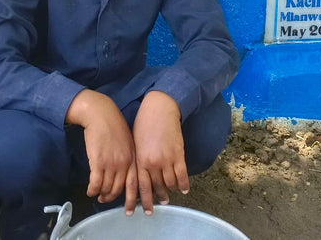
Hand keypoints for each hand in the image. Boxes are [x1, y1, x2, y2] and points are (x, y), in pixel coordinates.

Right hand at [67, 90, 137, 207]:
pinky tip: (89, 191)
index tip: (130, 211)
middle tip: (105, 200)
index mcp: (133, 157)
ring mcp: (111, 163)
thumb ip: (129, 157)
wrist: (100, 113)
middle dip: (112, 198)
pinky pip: (95, 183)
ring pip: (107, 188)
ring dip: (101, 194)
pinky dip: (92, 190)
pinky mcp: (98, 162)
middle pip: (119, 189)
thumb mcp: (128, 141)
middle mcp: (124, 163)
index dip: (132, 200)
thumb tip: (125, 173)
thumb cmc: (113, 125)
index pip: (135, 184)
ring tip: (97, 195)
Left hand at [131, 90, 187, 214]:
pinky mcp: (178, 154)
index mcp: (139, 161)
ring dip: (171, 191)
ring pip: (170, 183)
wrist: (159, 108)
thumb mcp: (135, 143)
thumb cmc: (144, 123)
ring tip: (172, 194)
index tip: (147, 211)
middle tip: (161, 203)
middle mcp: (152, 163)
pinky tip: (184, 189)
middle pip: (157, 187)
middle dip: (159, 197)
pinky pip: (182, 175)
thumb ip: (138, 159)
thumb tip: (140, 174)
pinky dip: (184, 184)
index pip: (141, 187)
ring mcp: (166, 160)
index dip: (144, 201)